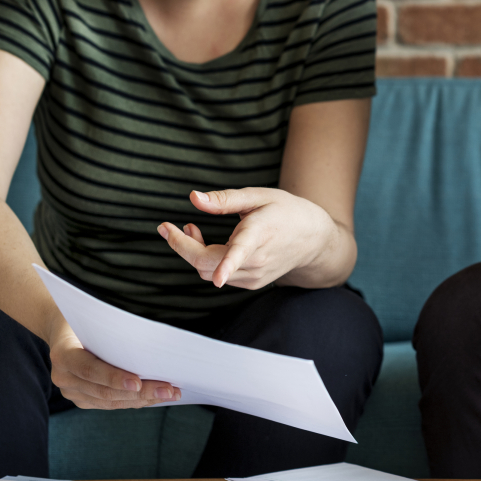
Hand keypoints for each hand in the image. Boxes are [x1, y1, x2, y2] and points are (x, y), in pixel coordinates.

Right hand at [46, 317, 179, 408]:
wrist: (65, 330)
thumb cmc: (88, 319)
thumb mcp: (95, 318)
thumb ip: (113, 332)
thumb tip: (150, 339)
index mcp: (62, 354)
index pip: (89, 369)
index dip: (113, 377)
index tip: (138, 382)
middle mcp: (63, 377)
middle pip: (105, 390)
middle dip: (140, 392)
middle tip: (169, 390)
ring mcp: (72, 392)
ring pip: (111, 401)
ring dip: (144, 399)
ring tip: (171, 394)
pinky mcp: (83, 400)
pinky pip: (112, 404)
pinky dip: (136, 401)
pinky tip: (156, 396)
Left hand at [158, 188, 335, 288]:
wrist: (312, 239)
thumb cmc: (285, 212)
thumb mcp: (258, 196)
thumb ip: (224, 199)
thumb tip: (193, 198)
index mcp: (260, 233)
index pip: (241, 251)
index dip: (228, 265)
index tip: (218, 277)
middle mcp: (258, 260)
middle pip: (208, 264)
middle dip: (182, 247)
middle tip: (168, 227)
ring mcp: (255, 276)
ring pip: (208, 272)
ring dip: (192, 252)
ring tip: (192, 229)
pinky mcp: (252, 284)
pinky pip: (217, 276)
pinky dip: (206, 261)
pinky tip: (209, 244)